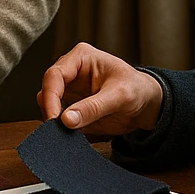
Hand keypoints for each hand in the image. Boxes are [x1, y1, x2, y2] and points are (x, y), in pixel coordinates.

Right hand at [36, 42, 163, 135]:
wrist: (147, 104)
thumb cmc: (137, 89)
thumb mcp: (119, 97)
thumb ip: (93, 107)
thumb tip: (66, 120)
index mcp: (80, 57)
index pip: (55, 75)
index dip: (50, 97)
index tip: (54, 118)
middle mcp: (71, 71)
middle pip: (47, 90)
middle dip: (51, 110)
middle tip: (57, 130)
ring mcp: (70, 89)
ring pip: (49, 105)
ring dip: (56, 121)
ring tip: (68, 134)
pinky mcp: (72, 106)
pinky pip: (60, 118)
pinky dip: (63, 128)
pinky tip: (72, 135)